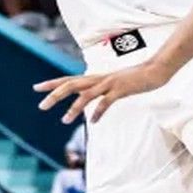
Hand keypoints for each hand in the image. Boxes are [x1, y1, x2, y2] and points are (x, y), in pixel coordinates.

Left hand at [35, 61, 170, 123]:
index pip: (68, 79)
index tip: (36, 88)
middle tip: (41, 106)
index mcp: (96, 78)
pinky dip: (98, 111)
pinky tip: (92, 122)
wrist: (156, 70)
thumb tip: (91, 103)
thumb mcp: (114, 85)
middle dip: (55, 95)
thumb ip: (101, 92)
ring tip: (64, 121)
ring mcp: (109, 83)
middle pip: (71, 85)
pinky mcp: (121, 89)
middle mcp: (99, 79)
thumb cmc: (136, 79)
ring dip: (74, 108)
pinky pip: (106, 101)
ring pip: (86, 94)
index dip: (52, 83)